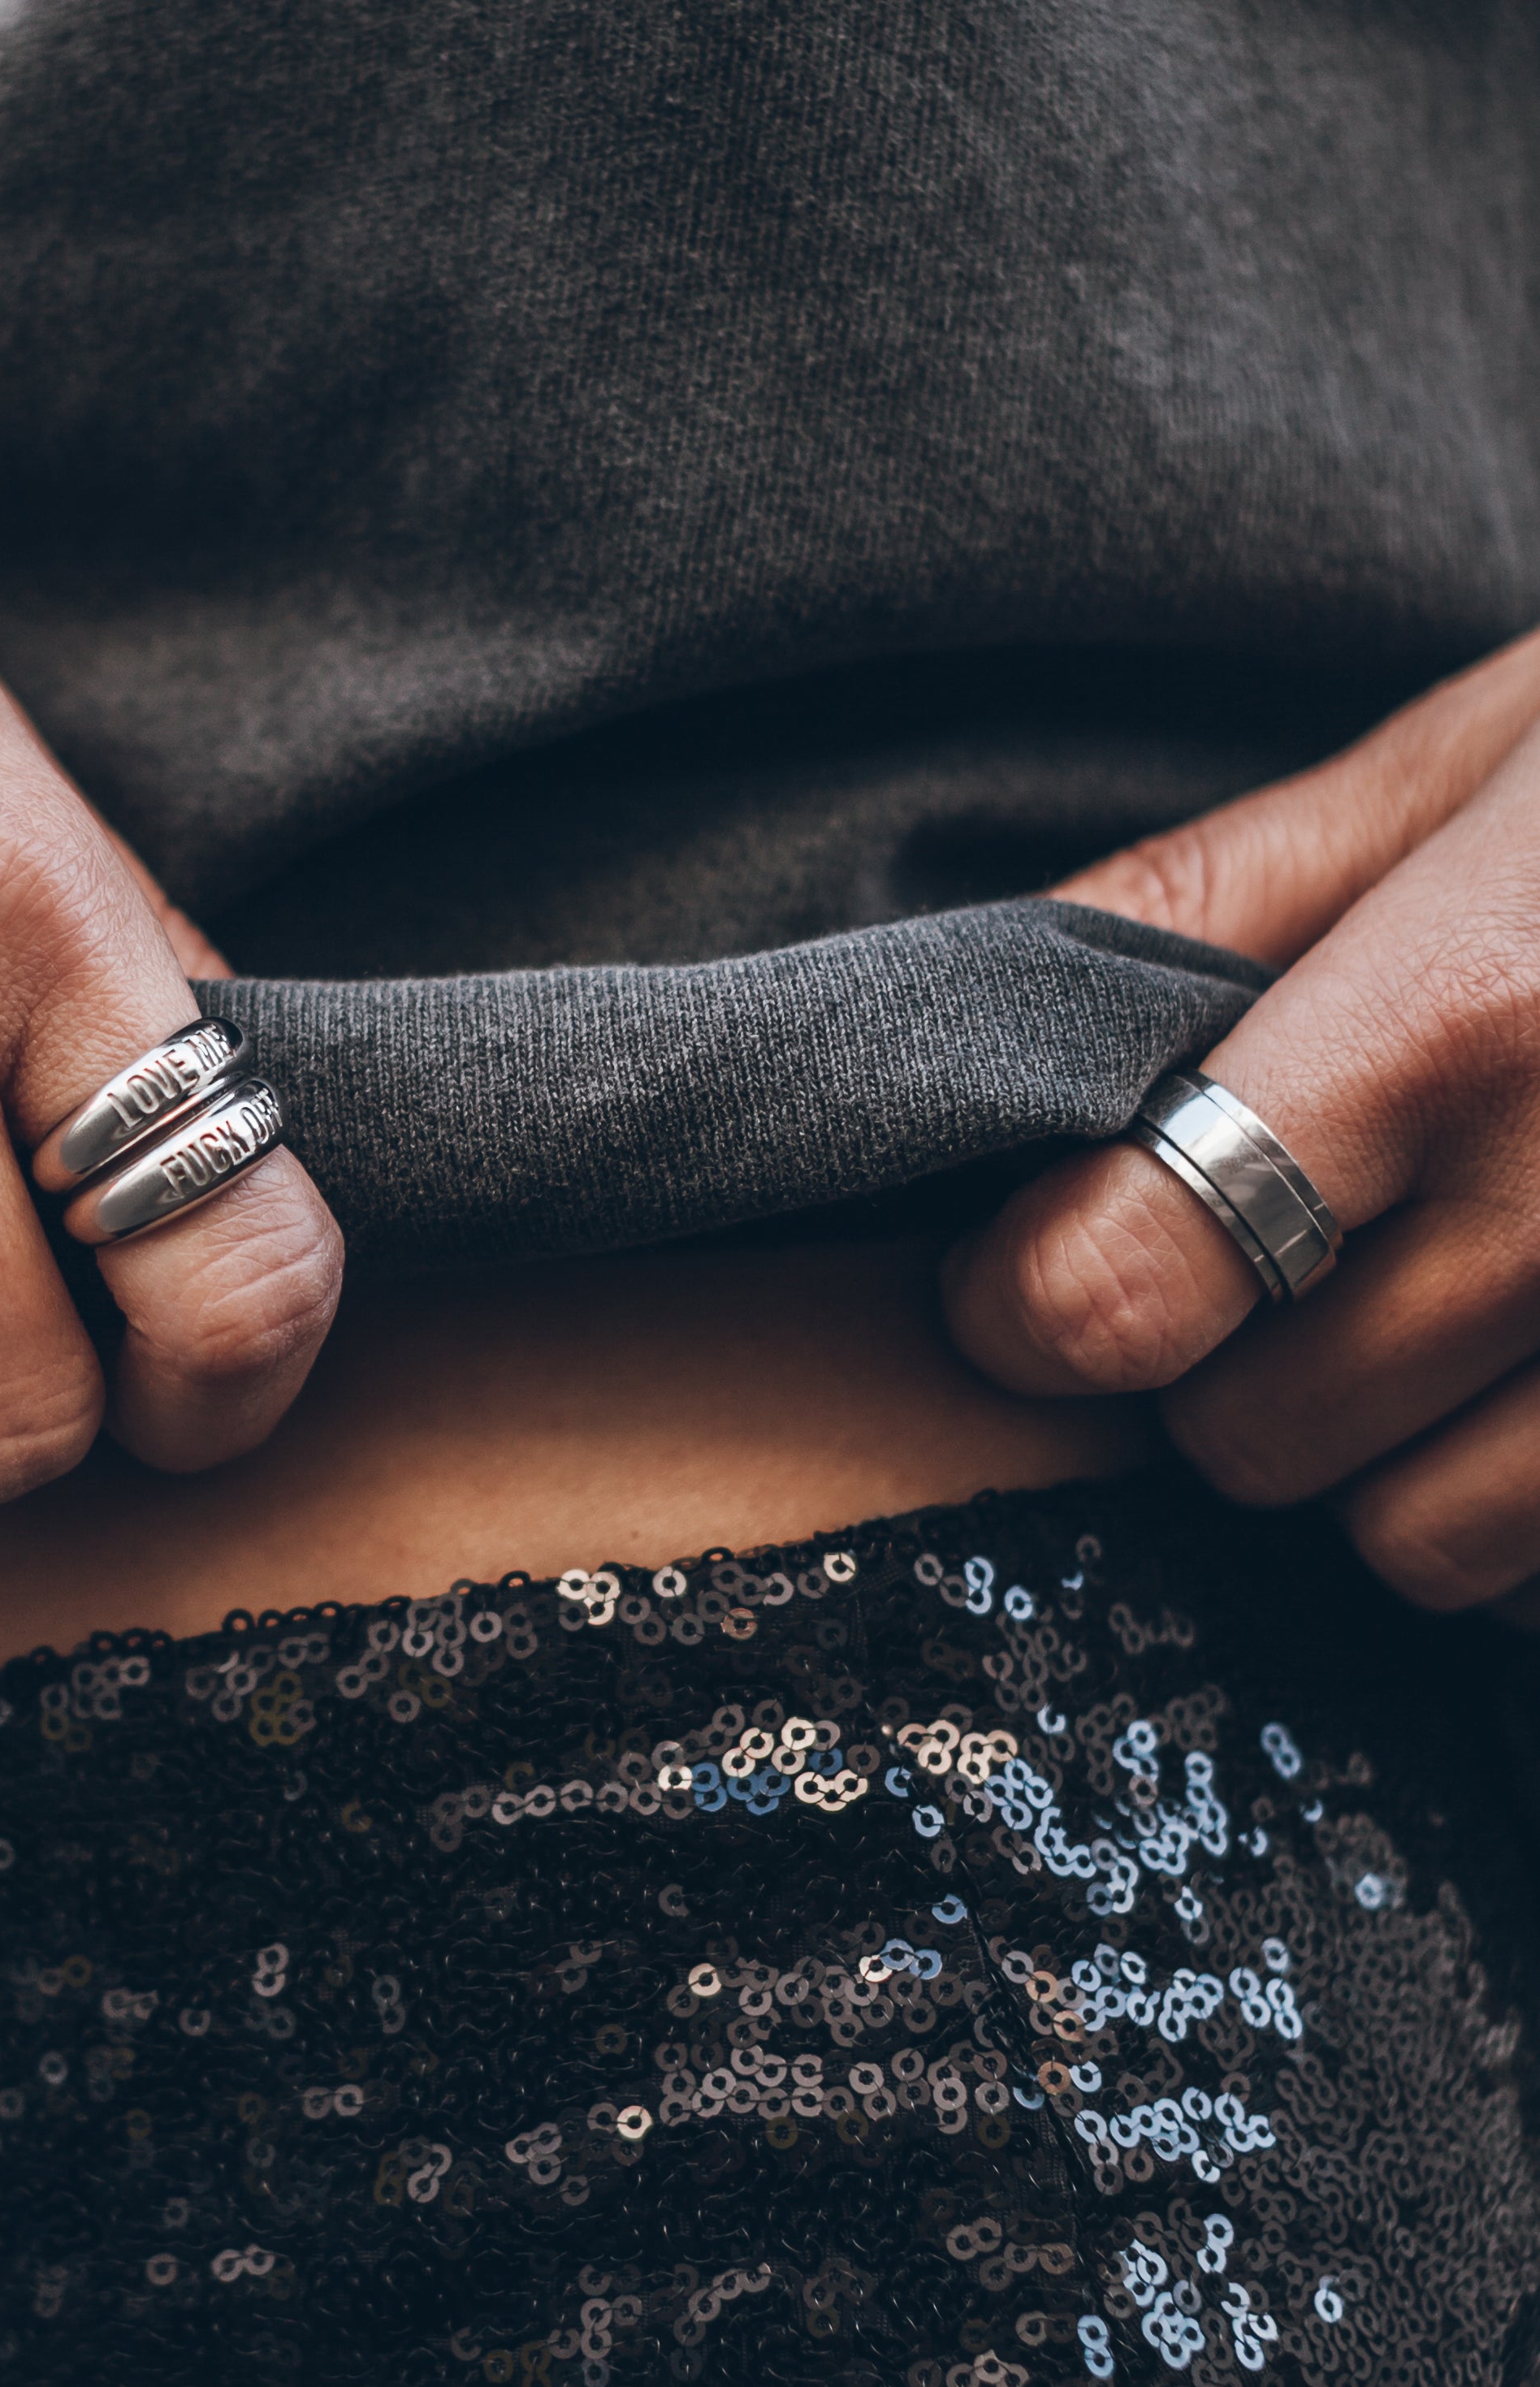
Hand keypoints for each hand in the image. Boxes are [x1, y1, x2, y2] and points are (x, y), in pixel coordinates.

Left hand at [942, 623, 1539, 1616]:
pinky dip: (1531, 1501)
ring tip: (1447, 1302)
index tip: (1023, 1273)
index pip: (1129, 1282)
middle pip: (1253, 1441)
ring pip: (1418, 1547)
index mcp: (1469, 1016)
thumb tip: (984, 1021)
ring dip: (1383, 1459)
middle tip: (1278, 1252)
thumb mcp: (1476, 756)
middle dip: (1217, 1371)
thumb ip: (1210, 905)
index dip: (1031, 1299)